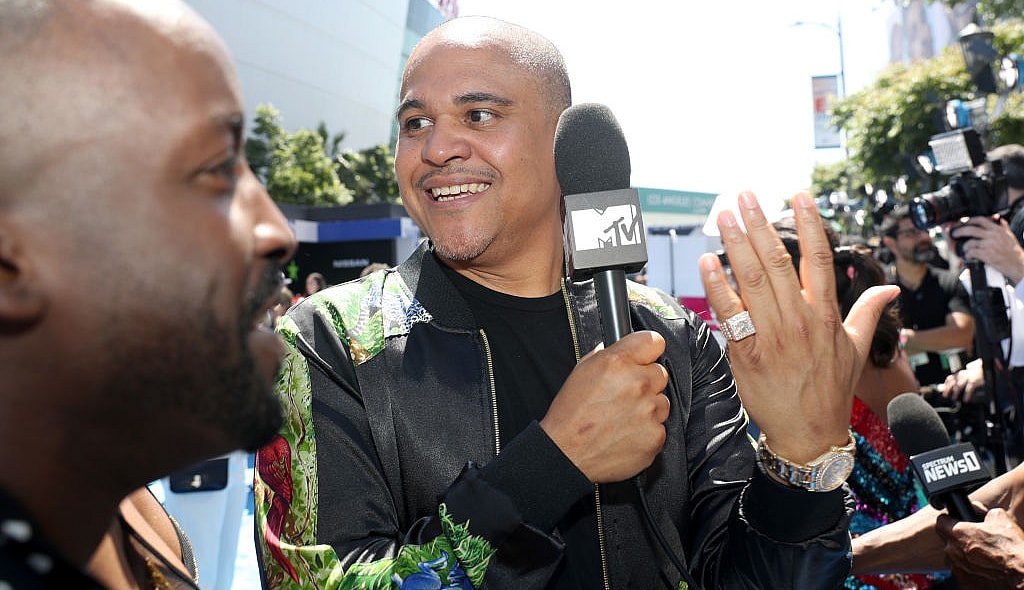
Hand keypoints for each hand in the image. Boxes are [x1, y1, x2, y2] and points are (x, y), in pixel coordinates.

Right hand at [541, 330, 669, 482]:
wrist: (567, 454)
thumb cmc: (569, 416)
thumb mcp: (580, 373)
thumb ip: (604, 356)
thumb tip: (616, 349)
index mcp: (618, 363)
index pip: (653, 341)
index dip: (648, 350)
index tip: (645, 357)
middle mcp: (637, 383)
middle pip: (660, 373)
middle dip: (646, 381)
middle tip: (625, 395)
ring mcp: (649, 411)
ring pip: (662, 402)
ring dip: (648, 408)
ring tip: (622, 418)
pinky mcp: (656, 436)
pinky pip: (660, 427)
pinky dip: (647, 431)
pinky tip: (626, 434)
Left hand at [698, 192, 897, 462]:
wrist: (809, 434)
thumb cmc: (831, 391)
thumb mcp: (855, 349)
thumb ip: (867, 312)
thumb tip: (890, 289)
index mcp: (826, 316)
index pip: (819, 260)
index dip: (809, 225)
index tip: (798, 196)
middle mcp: (800, 321)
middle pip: (778, 263)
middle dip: (760, 226)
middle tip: (745, 196)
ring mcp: (773, 337)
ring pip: (752, 282)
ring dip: (736, 246)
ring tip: (724, 217)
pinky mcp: (747, 354)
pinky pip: (730, 314)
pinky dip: (717, 287)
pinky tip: (707, 262)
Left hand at [937, 506, 1023, 588]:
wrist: (1022, 574)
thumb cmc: (1012, 547)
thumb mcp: (999, 517)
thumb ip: (982, 511)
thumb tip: (977, 509)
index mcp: (957, 533)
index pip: (940, 521)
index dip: (949, 519)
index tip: (955, 521)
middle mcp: (952, 551)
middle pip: (946, 540)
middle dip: (956, 538)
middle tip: (973, 538)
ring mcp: (957, 568)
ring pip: (953, 557)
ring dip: (962, 554)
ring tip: (980, 555)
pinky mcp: (963, 583)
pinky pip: (961, 572)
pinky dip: (968, 569)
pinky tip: (983, 567)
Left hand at [943, 358, 984, 402]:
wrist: (986, 366)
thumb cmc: (977, 371)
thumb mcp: (967, 373)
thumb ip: (960, 378)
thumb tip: (954, 384)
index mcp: (960, 373)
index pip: (950, 378)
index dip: (946, 384)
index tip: (943, 389)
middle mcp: (962, 374)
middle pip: (952, 382)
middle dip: (947, 389)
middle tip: (945, 395)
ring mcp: (968, 377)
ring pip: (959, 385)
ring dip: (955, 393)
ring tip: (953, 398)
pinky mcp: (974, 380)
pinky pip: (969, 389)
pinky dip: (967, 395)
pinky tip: (965, 399)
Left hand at [953, 215, 1023, 283]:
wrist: (1018, 264)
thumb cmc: (1013, 251)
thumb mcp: (1010, 236)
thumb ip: (1003, 226)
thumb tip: (998, 218)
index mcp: (998, 230)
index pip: (981, 220)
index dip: (969, 220)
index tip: (962, 222)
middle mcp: (993, 236)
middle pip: (971, 230)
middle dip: (960, 231)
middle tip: (954, 234)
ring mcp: (990, 245)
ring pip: (970, 243)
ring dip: (965, 247)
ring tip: (965, 250)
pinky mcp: (987, 255)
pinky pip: (972, 253)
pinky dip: (967, 255)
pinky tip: (968, 257)